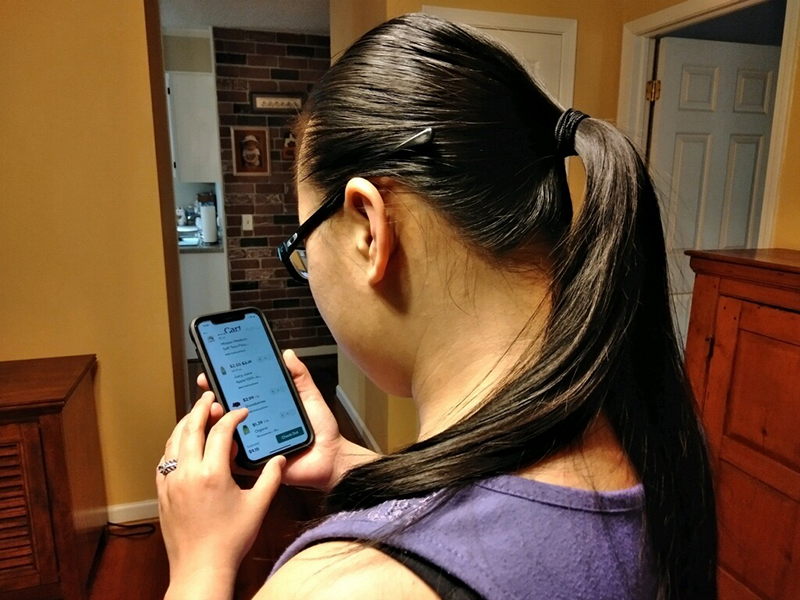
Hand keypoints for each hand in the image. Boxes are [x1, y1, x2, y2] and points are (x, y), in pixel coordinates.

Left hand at [157, 392, 284, 597]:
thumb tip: (281, 460)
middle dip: (201, 408)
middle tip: (209, 397)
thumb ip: (271, 478)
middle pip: (190, 428)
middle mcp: (187, 473)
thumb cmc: (229, 540)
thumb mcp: (258, 506)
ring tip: (196, 416)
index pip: (220, 431)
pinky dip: (174, 445)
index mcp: (212, 473)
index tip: (241, 412)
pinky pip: (164, 460)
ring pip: (173, 441)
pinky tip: (182, 446)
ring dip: (185, 424)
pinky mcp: (162, 493)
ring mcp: (171, 482)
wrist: (200, 568)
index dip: (232, 417)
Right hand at [196, 350, 378, 490]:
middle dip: (214, 401)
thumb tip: (286, 353)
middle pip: (227, 413)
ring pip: (225, 435)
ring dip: (216, 422)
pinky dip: (227, 450)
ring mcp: (253, 445)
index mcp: (265, 409)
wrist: (332, 458)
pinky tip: (227, 438)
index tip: (212, 372)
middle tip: (210, 391)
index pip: (239, 395)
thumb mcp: (310, 397)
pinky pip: (235, 460)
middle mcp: (255, 425)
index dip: (223, 384)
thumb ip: (299, 376)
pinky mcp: (255, 464)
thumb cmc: (322, 429)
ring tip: (217, 410)